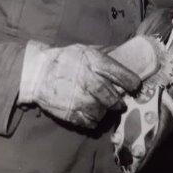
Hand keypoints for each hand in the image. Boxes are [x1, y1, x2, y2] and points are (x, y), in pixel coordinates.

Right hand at [18, 41, 140, 128]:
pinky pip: (90, 122)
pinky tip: (92, 113)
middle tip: (120, 102)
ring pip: (103, 112)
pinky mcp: (71, 113)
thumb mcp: (85, 49)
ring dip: (106, 111)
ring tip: (104, 107)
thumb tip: (123, 51)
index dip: (132, 83)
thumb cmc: (64, 59)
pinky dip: (94, 120)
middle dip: (120, 102)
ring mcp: (81, 99)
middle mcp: (90, 81)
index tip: (135, 86)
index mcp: (95, 63)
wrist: (38, 72)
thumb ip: (104, 53)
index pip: (122, 76)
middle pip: (114, 98)